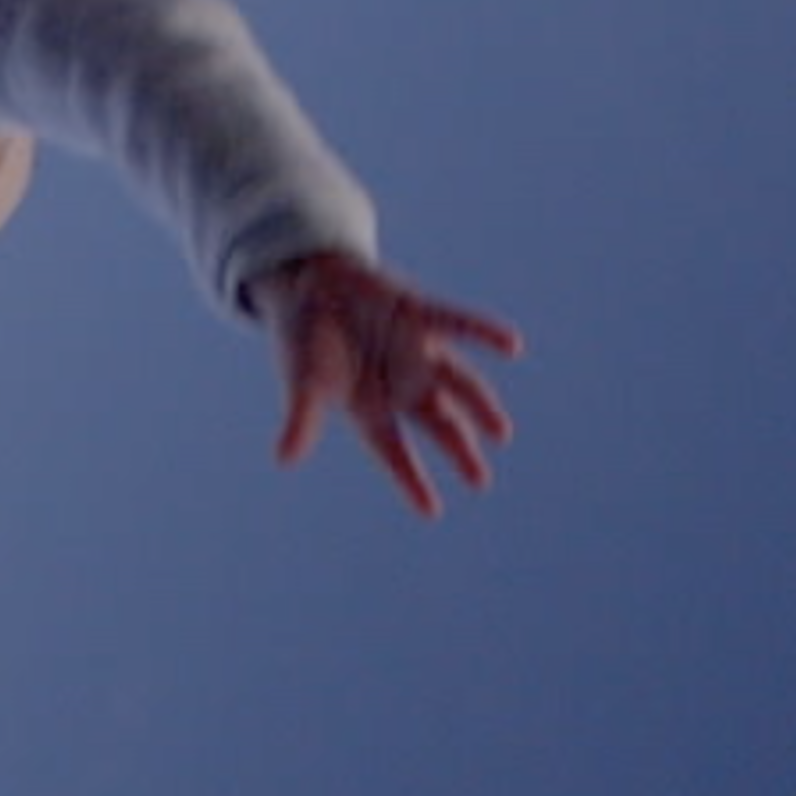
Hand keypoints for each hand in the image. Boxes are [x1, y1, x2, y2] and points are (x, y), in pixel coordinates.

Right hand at [255, 251, 521, 517]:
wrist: (311, 285)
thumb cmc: (305, 343)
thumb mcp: (302, 383)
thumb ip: (301, 419)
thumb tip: (283, 460)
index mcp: (371, 411)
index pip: (394, 453)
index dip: (411, 480)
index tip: (432, 510)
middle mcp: (400, 387)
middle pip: (436, 424)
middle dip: (458, 449)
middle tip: (480, 480)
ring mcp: (415, 351)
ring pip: (456, 382)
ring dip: (479, 405)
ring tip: (501, 434)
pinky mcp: (421, 314)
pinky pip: (457, 323)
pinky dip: (483, 333)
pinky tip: (512, 347)